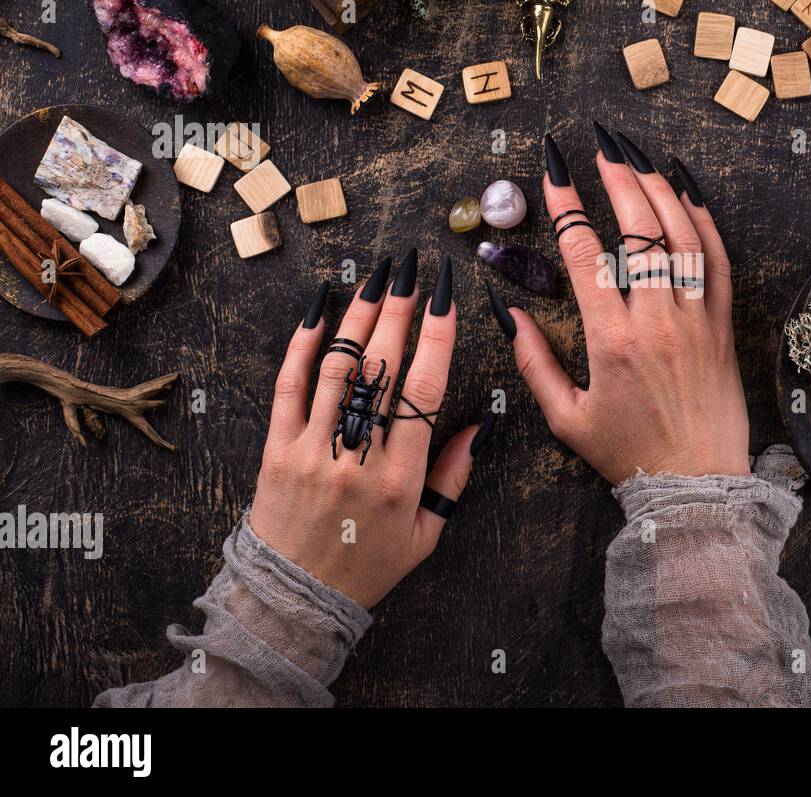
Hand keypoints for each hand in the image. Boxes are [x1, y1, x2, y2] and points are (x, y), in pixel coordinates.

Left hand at [250, 252, 491, 607]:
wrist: (293, 598)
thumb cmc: (368, 566)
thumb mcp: (426, 534)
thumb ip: (451, 478)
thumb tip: (475, 426)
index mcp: (401, 480)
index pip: (424, 391)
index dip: (437, 336)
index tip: (446, 296)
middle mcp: (356, 459)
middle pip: (382, 369)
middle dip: (399, 310)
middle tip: (412, 270)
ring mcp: (312, 451)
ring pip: (338, 369)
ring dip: (358, 317)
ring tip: (376, 279)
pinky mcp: (276, 450)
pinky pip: (289, 388)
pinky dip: (302, 345)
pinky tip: (317, 310)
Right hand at [493, 125, 748, 485]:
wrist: (698, 482)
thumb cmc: (629, 453)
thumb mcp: (566, 418)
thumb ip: (533, 363)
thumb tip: (509, 313)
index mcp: (613, 342)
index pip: (585, 255)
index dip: (567, 206)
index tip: (554, 173)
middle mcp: (658, 321)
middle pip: (640, 231)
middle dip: (617, 180)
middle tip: (600, 148)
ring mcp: (697, 319)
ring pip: (682, 236)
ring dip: (658, 188)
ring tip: (636, 157)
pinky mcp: (723, 324)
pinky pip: (718, 259)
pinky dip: (703, 219)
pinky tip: (685, 190)